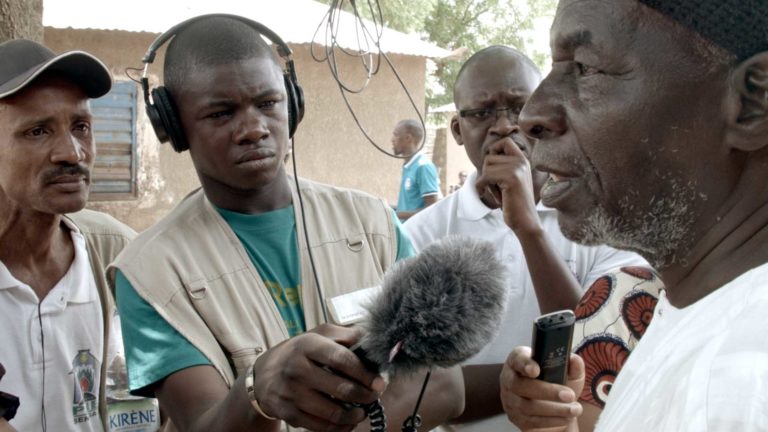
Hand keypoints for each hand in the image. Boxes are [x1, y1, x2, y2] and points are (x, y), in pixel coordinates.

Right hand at [252, 324, 385, 430]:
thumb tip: (372, 340)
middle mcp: (297, 368)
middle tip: (374, 396)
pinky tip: (348, 421)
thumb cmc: (300, 352)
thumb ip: (345, 334)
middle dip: (365, 395)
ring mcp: (291, 393)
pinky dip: (340, 427)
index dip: (365, 373)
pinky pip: (320, 426)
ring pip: (333, 412)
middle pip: (341, 388)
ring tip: (363, 410)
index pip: (342, 359)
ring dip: (355, 415)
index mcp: (308, 345)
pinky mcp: (288, 413)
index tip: (379, 381)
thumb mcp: (319, 334)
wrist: (264, 374)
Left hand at [475, 139, 541, 233]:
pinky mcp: (511, 178)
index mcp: (523, 160)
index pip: (505, 141)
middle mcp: (521, 161)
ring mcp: (517, 169)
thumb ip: (503, 166)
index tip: (492, 166)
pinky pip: (486, 176)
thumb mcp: (510, 180)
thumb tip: (487, 154)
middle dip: (487, 172)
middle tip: (495, 187)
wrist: (526, 221)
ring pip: (486, 166)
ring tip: (497, 192)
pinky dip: (482, 187)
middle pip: (490, 156)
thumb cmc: (514, 203)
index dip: (494, 150)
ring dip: (485, 181)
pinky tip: (490, 196)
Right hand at [500, 346, 583, 431]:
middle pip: (520, 385)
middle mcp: (509, 379)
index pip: (517, 359)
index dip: (525, 364)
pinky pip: (531, 421)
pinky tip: (565, 418)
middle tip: (569, 395)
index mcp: (518, 361)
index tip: (536, 370)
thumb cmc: (555, 381)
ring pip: (526, 406)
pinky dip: (551, 421)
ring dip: (554, 409)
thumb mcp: (565, 370)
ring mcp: (510, 399)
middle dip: (546, 391)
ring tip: (574, 409)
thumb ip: (570, 364)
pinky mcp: (515, 417)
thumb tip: (574, 360)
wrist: (551, 404)